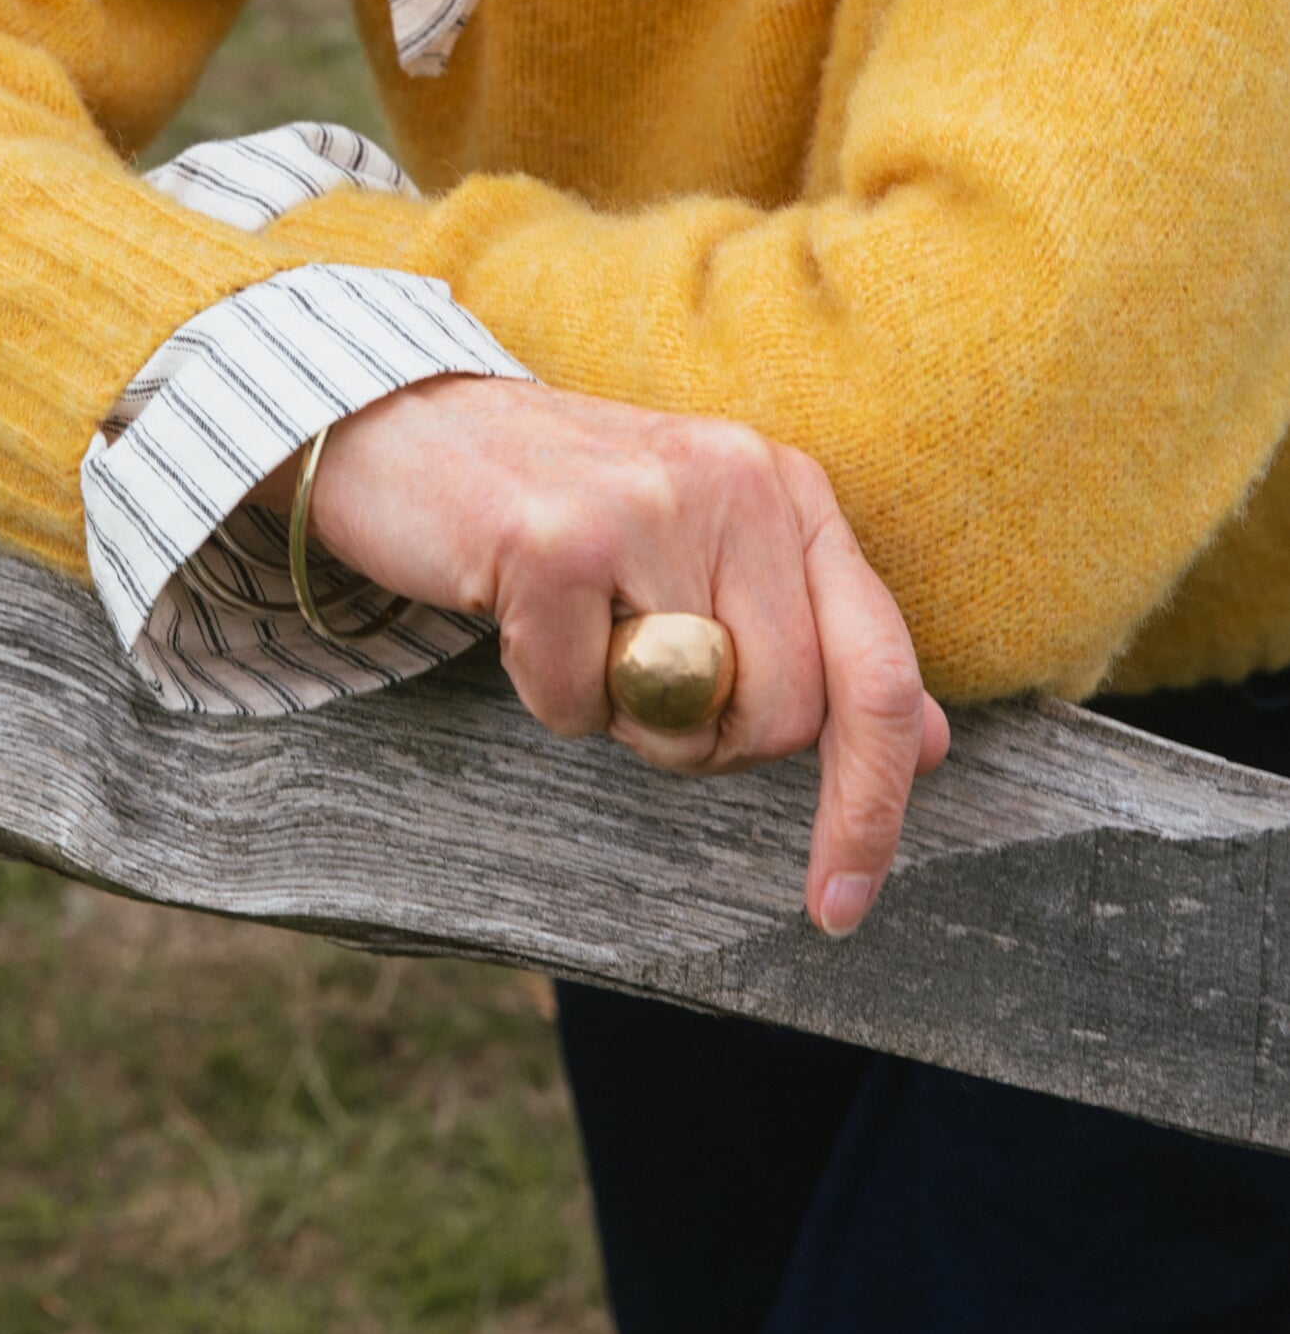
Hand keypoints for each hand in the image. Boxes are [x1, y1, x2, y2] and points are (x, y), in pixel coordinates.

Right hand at [255, 377, 948, 936]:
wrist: (402, 427)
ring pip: (684, 720)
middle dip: (703, 743)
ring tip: (576, 630)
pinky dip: (541, 693)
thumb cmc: (560, 512)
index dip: (870, 802)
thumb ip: (813, 640)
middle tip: (635, 682)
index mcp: (791, 489)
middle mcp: (742, 480)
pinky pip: (575, 705)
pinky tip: (516, 613)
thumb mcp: (708, 556)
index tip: (842, 906)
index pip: (881, 670)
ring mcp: (651, 502)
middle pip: (781, 719)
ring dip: (619, 716)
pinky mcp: (557, 539)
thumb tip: (932, 747)